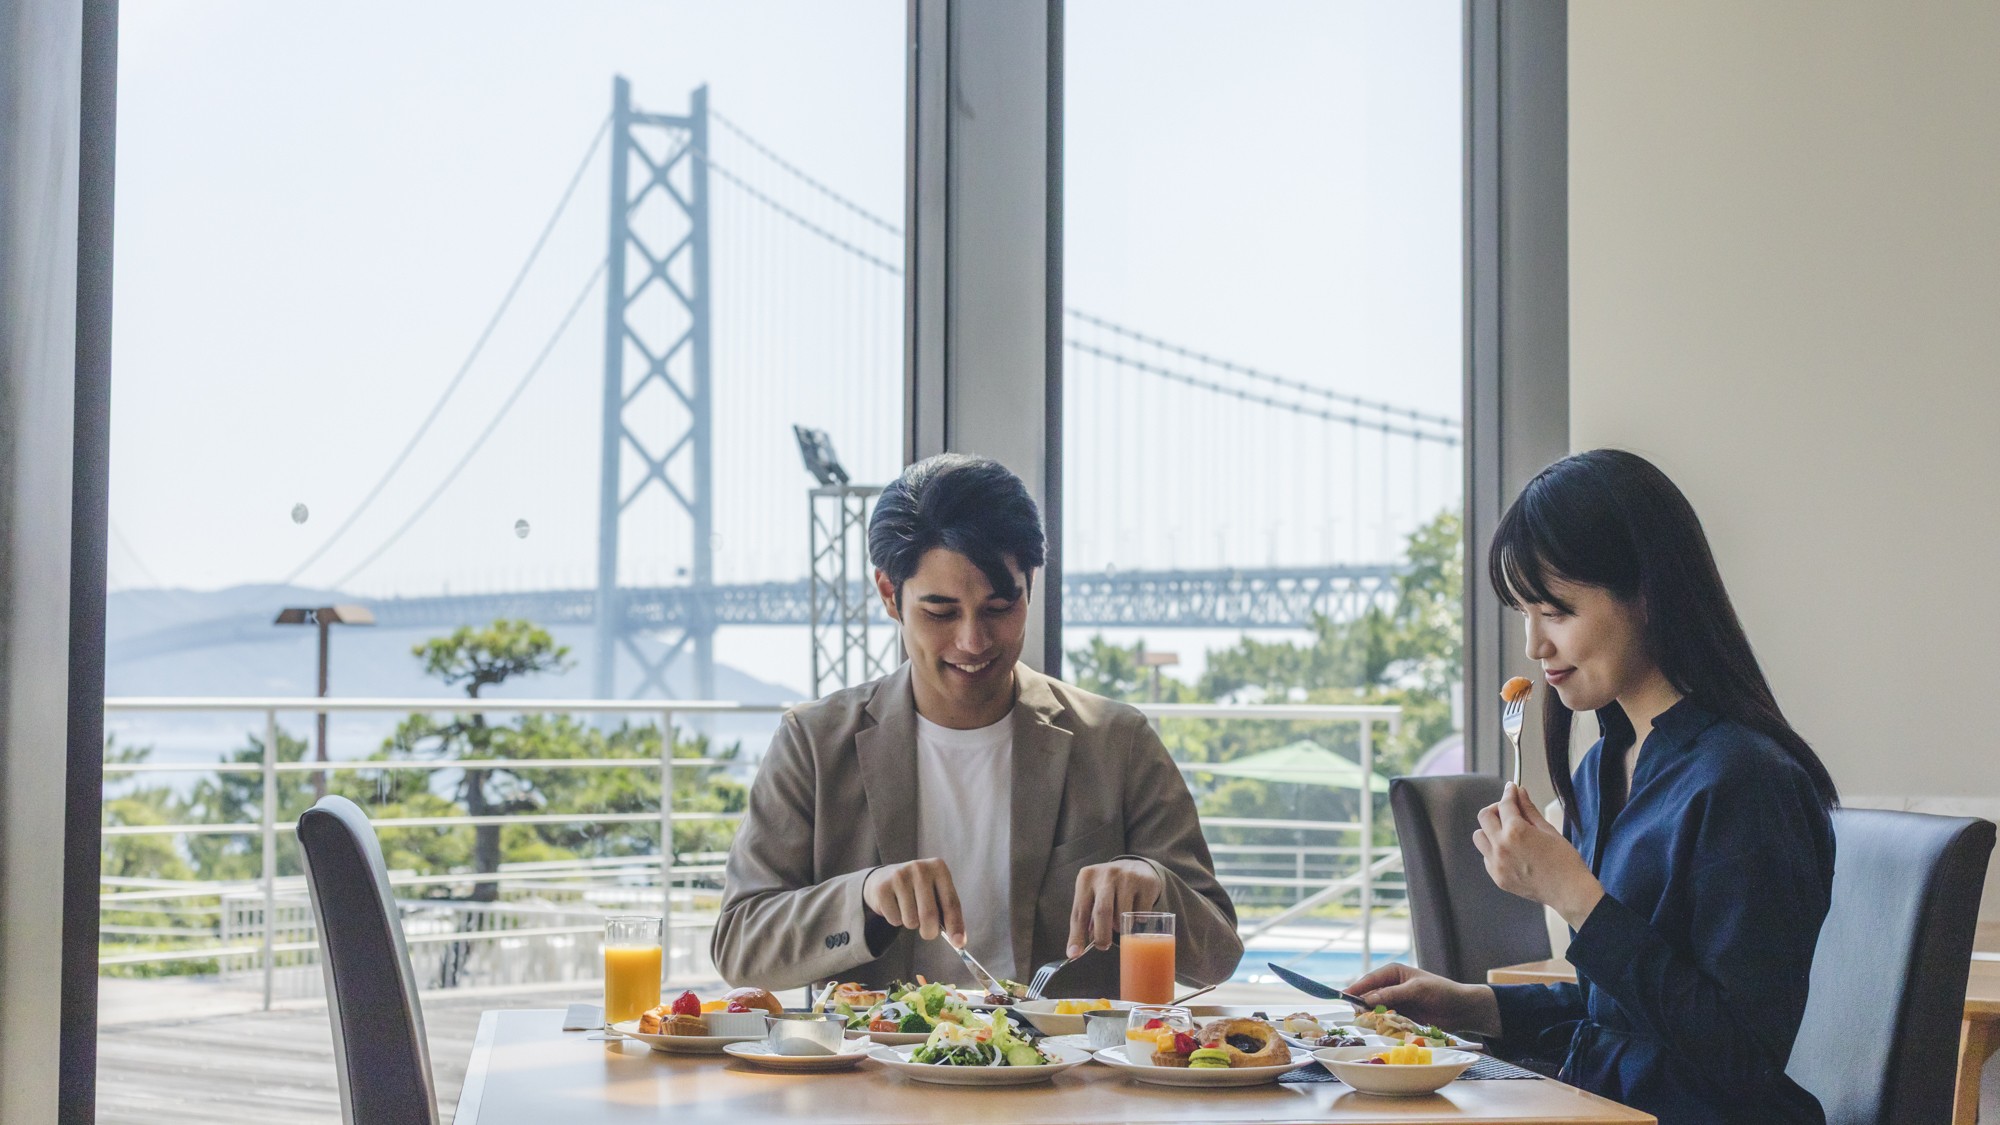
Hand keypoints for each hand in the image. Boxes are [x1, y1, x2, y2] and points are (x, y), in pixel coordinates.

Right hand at [862, 857, 964, 942]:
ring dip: (911, 924)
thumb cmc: (918, 891)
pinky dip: (896, 920)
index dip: (955, 925)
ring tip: (908, 910)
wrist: (884, 878)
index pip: (951, 902)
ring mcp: (899, 877)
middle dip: (930, 931)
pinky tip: (895, 906)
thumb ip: (947, 913)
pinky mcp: (882, 888)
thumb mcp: (936, 893)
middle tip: (928, 933)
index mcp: (938, 868)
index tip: (959, 943)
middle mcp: (920, 869)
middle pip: (929, 914)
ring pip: (910, 920)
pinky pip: (894, 920)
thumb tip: (958, 941)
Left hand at [1066, 858, 1163, 957]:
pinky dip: (1138, 921)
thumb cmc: (1108, 888)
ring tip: (1120, 923)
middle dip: (1102, 935)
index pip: (1080, 911)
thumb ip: (1085, 918)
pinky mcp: (1146, 883)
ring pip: (1123, 915)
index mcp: (1086, 878)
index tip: (1074, 954)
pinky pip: (1141, 913)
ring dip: (1120, 927)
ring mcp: (1128, 877)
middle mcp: (1106, 874)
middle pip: (1102, 912)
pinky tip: (1136, 913)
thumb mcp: (1092, 895)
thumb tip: (1077, 950)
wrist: (1135, 867)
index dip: (1076, 935)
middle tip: (1102, 946)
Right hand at [1346, 962, 1501, 1037]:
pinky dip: (1381, 1024)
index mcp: (1394, 972)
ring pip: (1376, 1009)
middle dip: (1362, 1004)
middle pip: (1370, 995)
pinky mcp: (1402, 1015)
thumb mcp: (1416, 990)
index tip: (1343, 998)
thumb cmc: (1442, 992)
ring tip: (1364, 1024)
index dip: (1356, 989)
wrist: (1462, 1009)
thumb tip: (1367, 999)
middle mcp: (1392, 986)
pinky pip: (1386, 1019)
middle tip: (1354, 1016)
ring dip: (1371, 1016)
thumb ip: (1392, 994)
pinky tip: (1378, 1029)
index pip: (1370, 979)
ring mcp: (1396, 1001)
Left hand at [1473, 782, 1604, 928]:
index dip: (1508, 793)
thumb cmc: (1564, 860)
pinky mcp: (1497, 877)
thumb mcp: (1548, 830)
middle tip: (1510, 810)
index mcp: (1516, 832)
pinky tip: (1511, 851)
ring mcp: (1496, 864)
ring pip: (1479, 837)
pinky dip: (1494, 849)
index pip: (1504, 804)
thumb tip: (1520, 792)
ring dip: (1490, 830)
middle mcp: (1500, 846)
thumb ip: (1529, 810)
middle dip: (1496, 808)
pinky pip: (1486, 856)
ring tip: (1508, 832)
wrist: (1569, 892)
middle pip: (1484, 817)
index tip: (1511, 788)